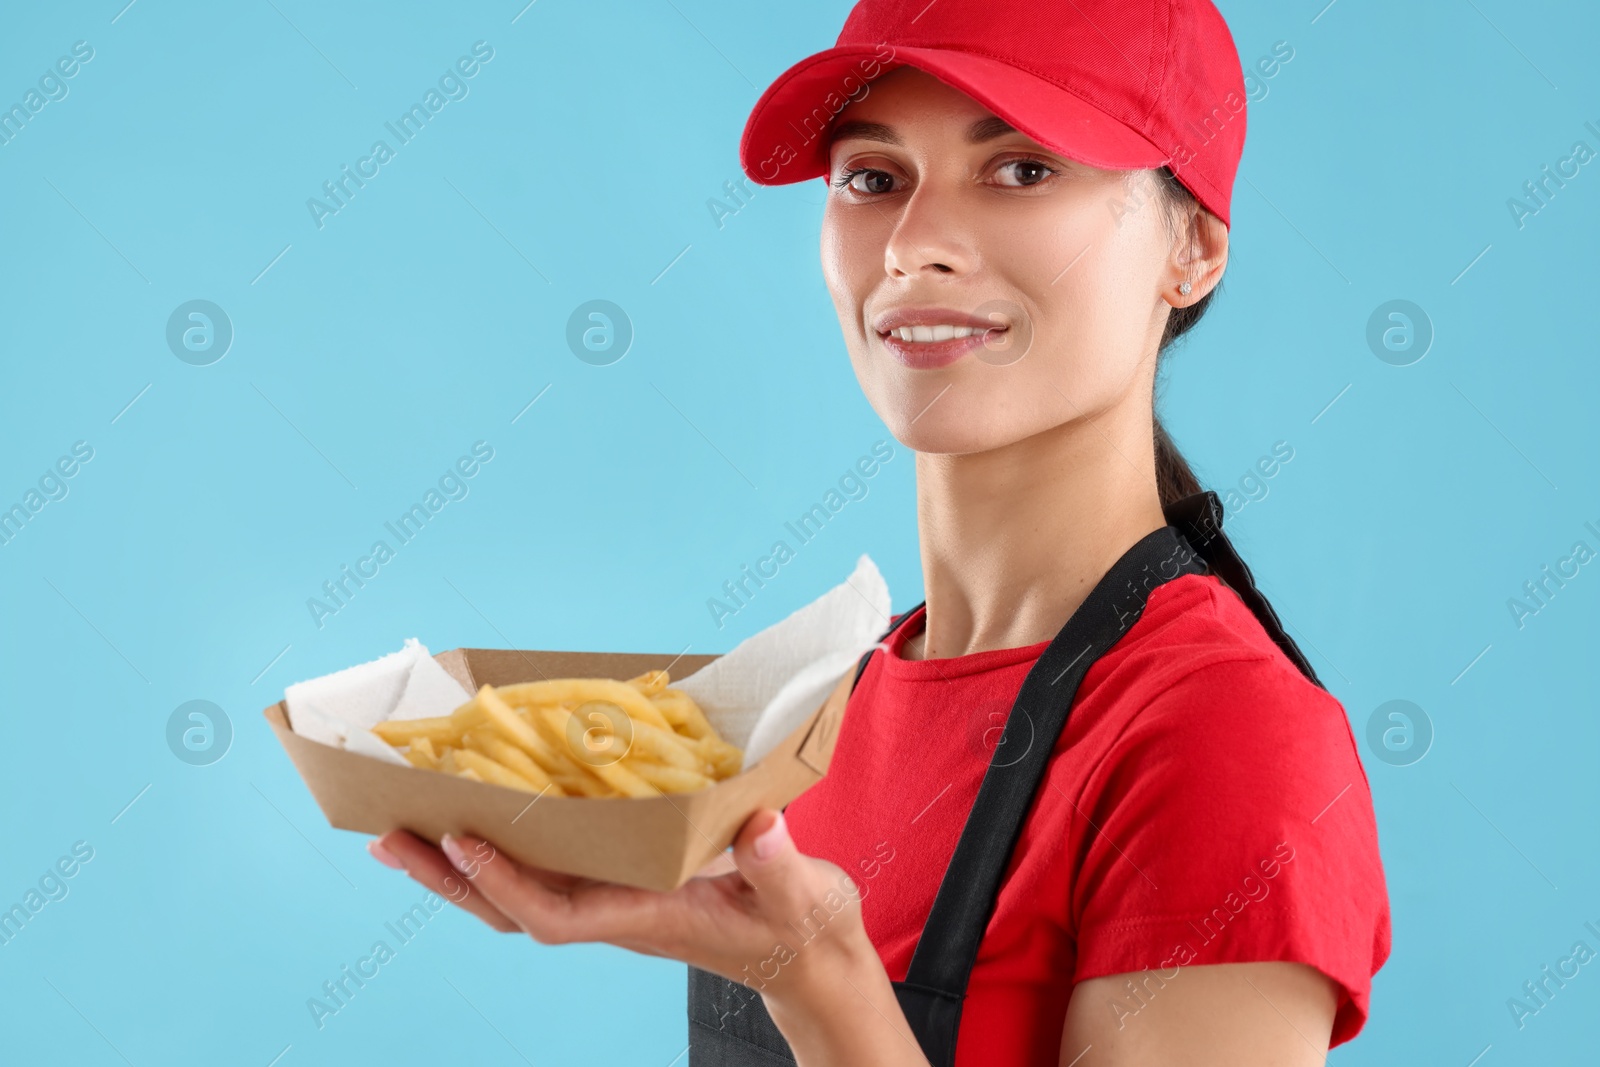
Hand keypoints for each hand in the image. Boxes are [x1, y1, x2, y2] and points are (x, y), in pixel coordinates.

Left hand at [368, 809, 872, 1002]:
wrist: (807, 958)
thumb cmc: (806, 930)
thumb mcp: (806, 898)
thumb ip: (782, 867)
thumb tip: (759, 828)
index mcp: (650, 917)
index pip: (559, 915)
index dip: (507, 883)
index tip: (464, 842)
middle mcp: (619, 911)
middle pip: (514, 907)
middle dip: (450, 877)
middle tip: (389, 837)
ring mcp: (616, 899)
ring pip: (520, 891)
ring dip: (459, 865)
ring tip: (404, 829)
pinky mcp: (623, 882)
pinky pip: (546, 870)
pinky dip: (502, 848)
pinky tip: (478, 820)